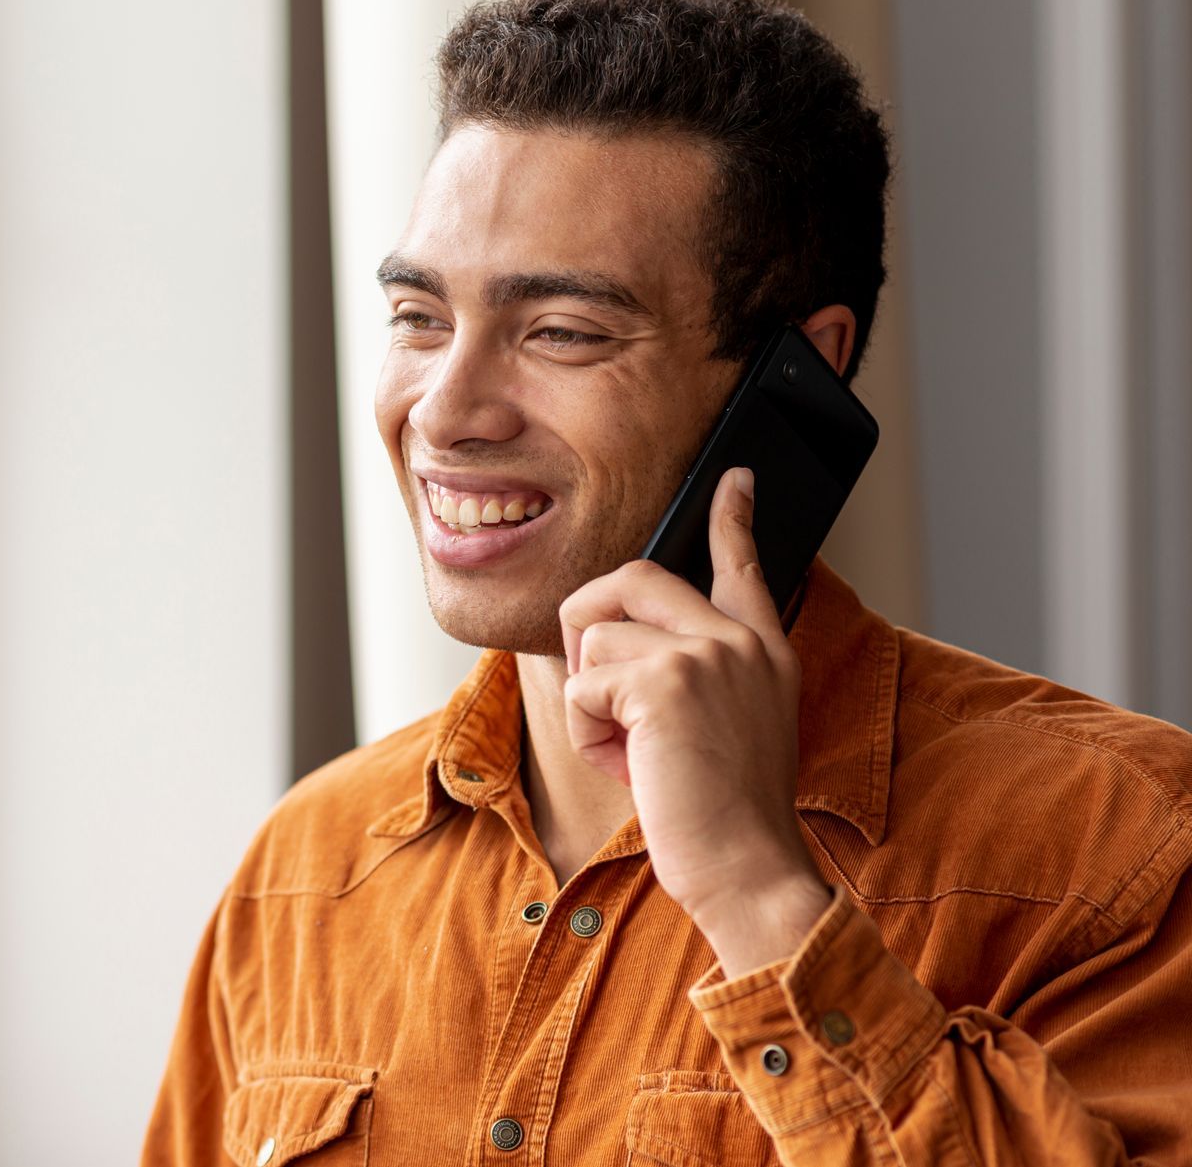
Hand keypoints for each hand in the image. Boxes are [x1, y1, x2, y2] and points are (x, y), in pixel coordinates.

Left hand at [559, 466, 830, 974]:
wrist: (746, 868)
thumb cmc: (725, 814)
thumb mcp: (728, 727)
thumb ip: (693, 675)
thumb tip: (616, 643)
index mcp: (764, 650)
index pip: (745, 565)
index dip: (732, 517)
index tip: (735, 478)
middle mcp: (740, 641)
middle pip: (631, 578)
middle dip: (587, 623)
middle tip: (598, 686)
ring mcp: (707, 654)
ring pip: (595, 640)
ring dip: (593, 704)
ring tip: (637, 751)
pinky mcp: (666, 682)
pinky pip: (583, 686)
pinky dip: (587, 733)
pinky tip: (630, 766)